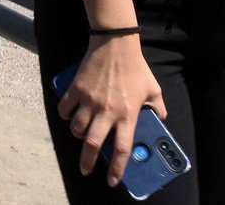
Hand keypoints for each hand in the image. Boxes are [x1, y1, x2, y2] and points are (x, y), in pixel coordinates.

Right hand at [57, 36, 165, 187]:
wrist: (115, 43)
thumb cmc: (136, 67)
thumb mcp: (154, 89)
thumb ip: (158, 107)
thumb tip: (160, 118)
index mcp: (128, 114)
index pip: (121, 148)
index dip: (117, 168)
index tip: (112, 181)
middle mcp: (107, 110)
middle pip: (93, 144)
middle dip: (87, 162)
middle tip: (85, 170)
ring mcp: (90, 100)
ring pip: (77, 128)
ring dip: (78, 135)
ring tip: (82, 134)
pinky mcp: (77, 89)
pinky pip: (65, 109)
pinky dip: (66, 116)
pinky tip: (70, 115)